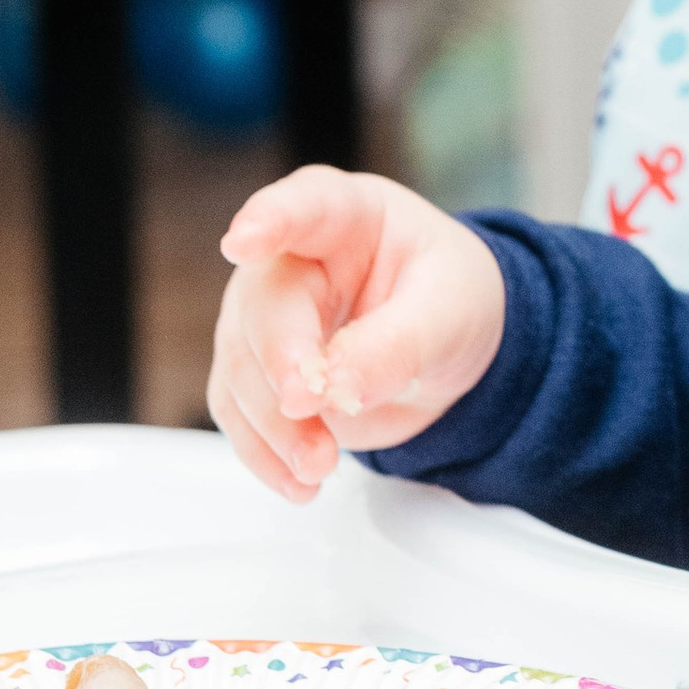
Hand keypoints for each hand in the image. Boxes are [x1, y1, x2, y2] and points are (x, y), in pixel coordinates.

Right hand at [208, 166, 506, 502]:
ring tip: (319, 464)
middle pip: (263, 307)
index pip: (303, 207)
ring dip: (274, 425)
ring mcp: (265, 319)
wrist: (447, 346)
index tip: (246, 241)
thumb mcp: (448, 313)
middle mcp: (291, 260)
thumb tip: (333, 389)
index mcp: (345, 216)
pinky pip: (241, 416)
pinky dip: (265, 454)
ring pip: (241, 370)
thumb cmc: (448, 298)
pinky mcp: (259, 376)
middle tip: (309, 405)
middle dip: (282, 364)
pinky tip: (299, 481)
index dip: (270, 220)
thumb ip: (395, 344)